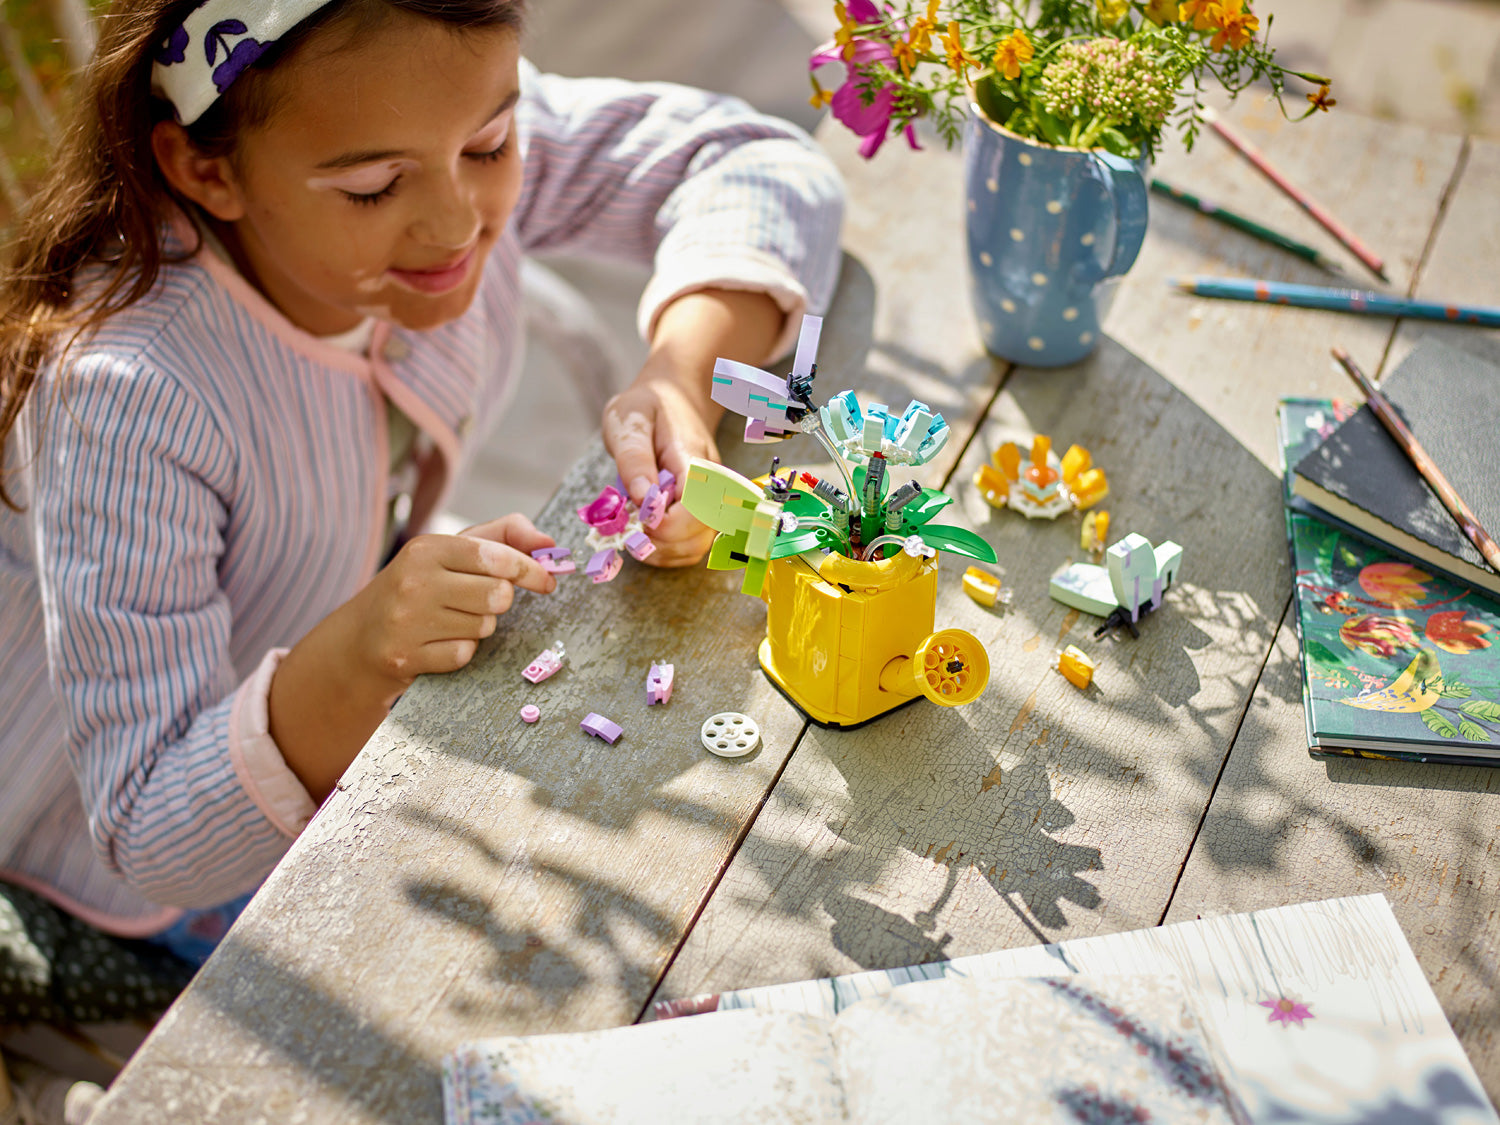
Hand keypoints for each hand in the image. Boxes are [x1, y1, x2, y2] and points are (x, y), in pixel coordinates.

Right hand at [269, 514, 555, 800]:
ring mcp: (406, 621)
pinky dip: (460, 650)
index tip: (548, 581)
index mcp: (427, 548)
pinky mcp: (404, 657)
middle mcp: (413, 581)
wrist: (362, 636)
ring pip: (484, 626)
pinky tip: (438, 641)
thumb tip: (550, 544)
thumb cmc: (423, 585)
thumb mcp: (455, 550)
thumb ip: (507, 535)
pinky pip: (464, 655)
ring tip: (451, 619)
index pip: (497, 557)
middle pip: (497, 596)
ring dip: (479, 625)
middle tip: (480, 600)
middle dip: (499, 601)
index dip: (530, 570)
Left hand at [603, 288, 785, 567]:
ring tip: (635, 534)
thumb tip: (642, 499)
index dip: (668, 524)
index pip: (698, 504)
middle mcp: (712, 483)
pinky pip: (693, 546)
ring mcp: (711, 500)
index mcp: (693, 458)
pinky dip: (669, 552)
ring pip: (699, 546)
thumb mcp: (630, 419)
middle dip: (662, 541)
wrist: (674, 397)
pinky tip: (647, 538)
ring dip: (664, 552)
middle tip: (629, 528)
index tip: (639, 519)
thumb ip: (634, 459)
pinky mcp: (704, 512)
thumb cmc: (648, 407)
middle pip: (701, 532)